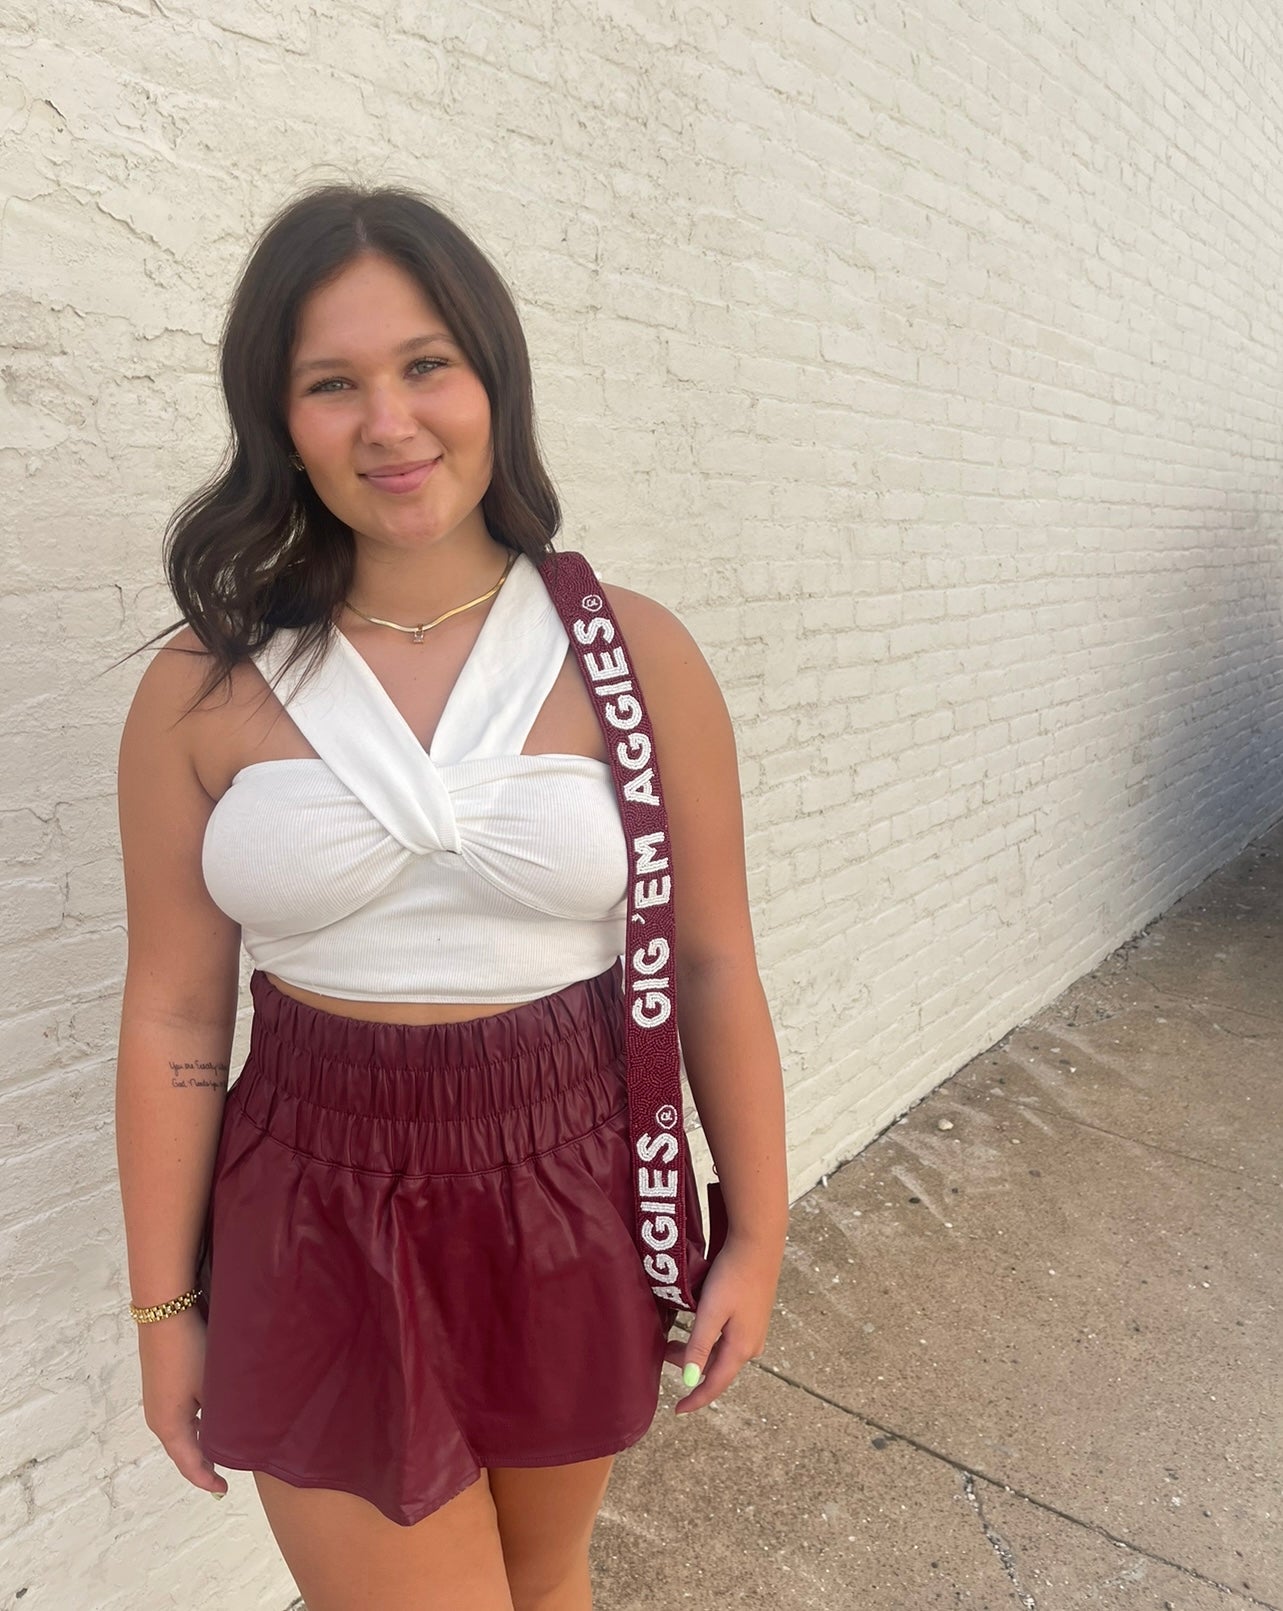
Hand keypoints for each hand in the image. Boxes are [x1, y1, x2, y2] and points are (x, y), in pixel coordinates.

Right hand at [137, 1306, 227, 1496]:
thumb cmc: (191, 1352)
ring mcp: (155, 1402)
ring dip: (198, 1443)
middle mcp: (157, 1419)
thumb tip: (238, 1433)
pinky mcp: (158, 1386)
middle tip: (224, 1474)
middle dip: (202, 1464)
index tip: (223, 1491)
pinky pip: (177, 1416)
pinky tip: (208, 1420)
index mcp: (170, 1426)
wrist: (165, 1313)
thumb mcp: (213, 1387)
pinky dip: (193, 1426)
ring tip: (220, 1450)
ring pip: (180, 1433)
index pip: (189, 1464)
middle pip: (182, 1451)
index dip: (206, 1479)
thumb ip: (223, 1415)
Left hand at [663, 1232, 783, 1413]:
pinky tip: (697, 1326)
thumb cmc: (733, 1276)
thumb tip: (690, 1380)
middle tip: (664, 1352)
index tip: (677, 1410)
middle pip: (716, 1367)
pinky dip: (709, 1340)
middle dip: (690, 1367)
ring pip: (721, 1352)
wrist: (758, 1244)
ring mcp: (755, 1331)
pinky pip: (728, 1339)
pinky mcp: (754, 1316)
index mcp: (741, 1348)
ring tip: (674, 1339)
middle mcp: (751, 1344)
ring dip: (698, 1352)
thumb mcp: (711, 1311)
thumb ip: (700, 1345)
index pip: (715, 1384)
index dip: (696, 1399)